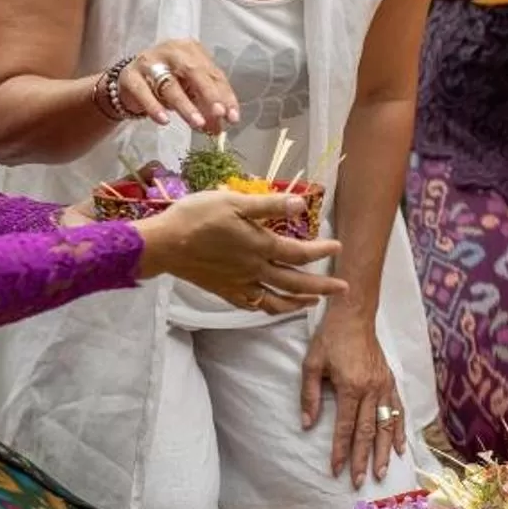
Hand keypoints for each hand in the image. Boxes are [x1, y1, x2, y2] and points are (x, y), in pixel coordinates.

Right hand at [115, 37, 239, 132]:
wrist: (129, 81)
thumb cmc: (166, 82)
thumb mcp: (189, 91)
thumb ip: (205, 106)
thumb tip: (220, 128)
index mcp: (191, 50)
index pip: (213, 73)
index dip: (225, 95)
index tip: (233, 117)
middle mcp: (171, 50)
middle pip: (194, 72)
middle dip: (209, 94)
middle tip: (219, 114)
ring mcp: (149, 62)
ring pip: (170, 85)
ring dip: (186, 106)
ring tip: (197, 123)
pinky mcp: (130, 76)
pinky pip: (144, 93)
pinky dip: (155, 107)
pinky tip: (164, 121)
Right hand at [136, 191, 345, 315]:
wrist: (164, 244)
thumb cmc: (197, 216)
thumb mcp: (233, 201)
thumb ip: (269, 205)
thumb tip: (301, 205)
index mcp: (260, 246)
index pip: (299, 253)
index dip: (321, 251)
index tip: (338, 248)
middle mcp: (254, 270)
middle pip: (295, 283)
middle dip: (322, 287)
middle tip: (343, 289)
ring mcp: (239, 284)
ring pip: (276, 300)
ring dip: (298, 302)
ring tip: (313, 302)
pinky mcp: (224, 291)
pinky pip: (252, 305)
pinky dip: (267, 307)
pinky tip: (271, 305)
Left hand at [302, 311, 405, 486]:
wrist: (354, 314)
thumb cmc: (330, 338)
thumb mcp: (311, 364)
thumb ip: (309, 396)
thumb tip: (307, 424)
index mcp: (351, 387)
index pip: (346, 427)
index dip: (341, 451)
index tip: (337, 470)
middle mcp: (371, 389)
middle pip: (368, 432)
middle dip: (363, 459)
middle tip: (360, 482)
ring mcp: (385, 385)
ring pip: (387, 425)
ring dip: (384, 451)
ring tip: (381, 472)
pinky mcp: (391, 380)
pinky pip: (398, 409)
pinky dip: (400, 429)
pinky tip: (399, 447)